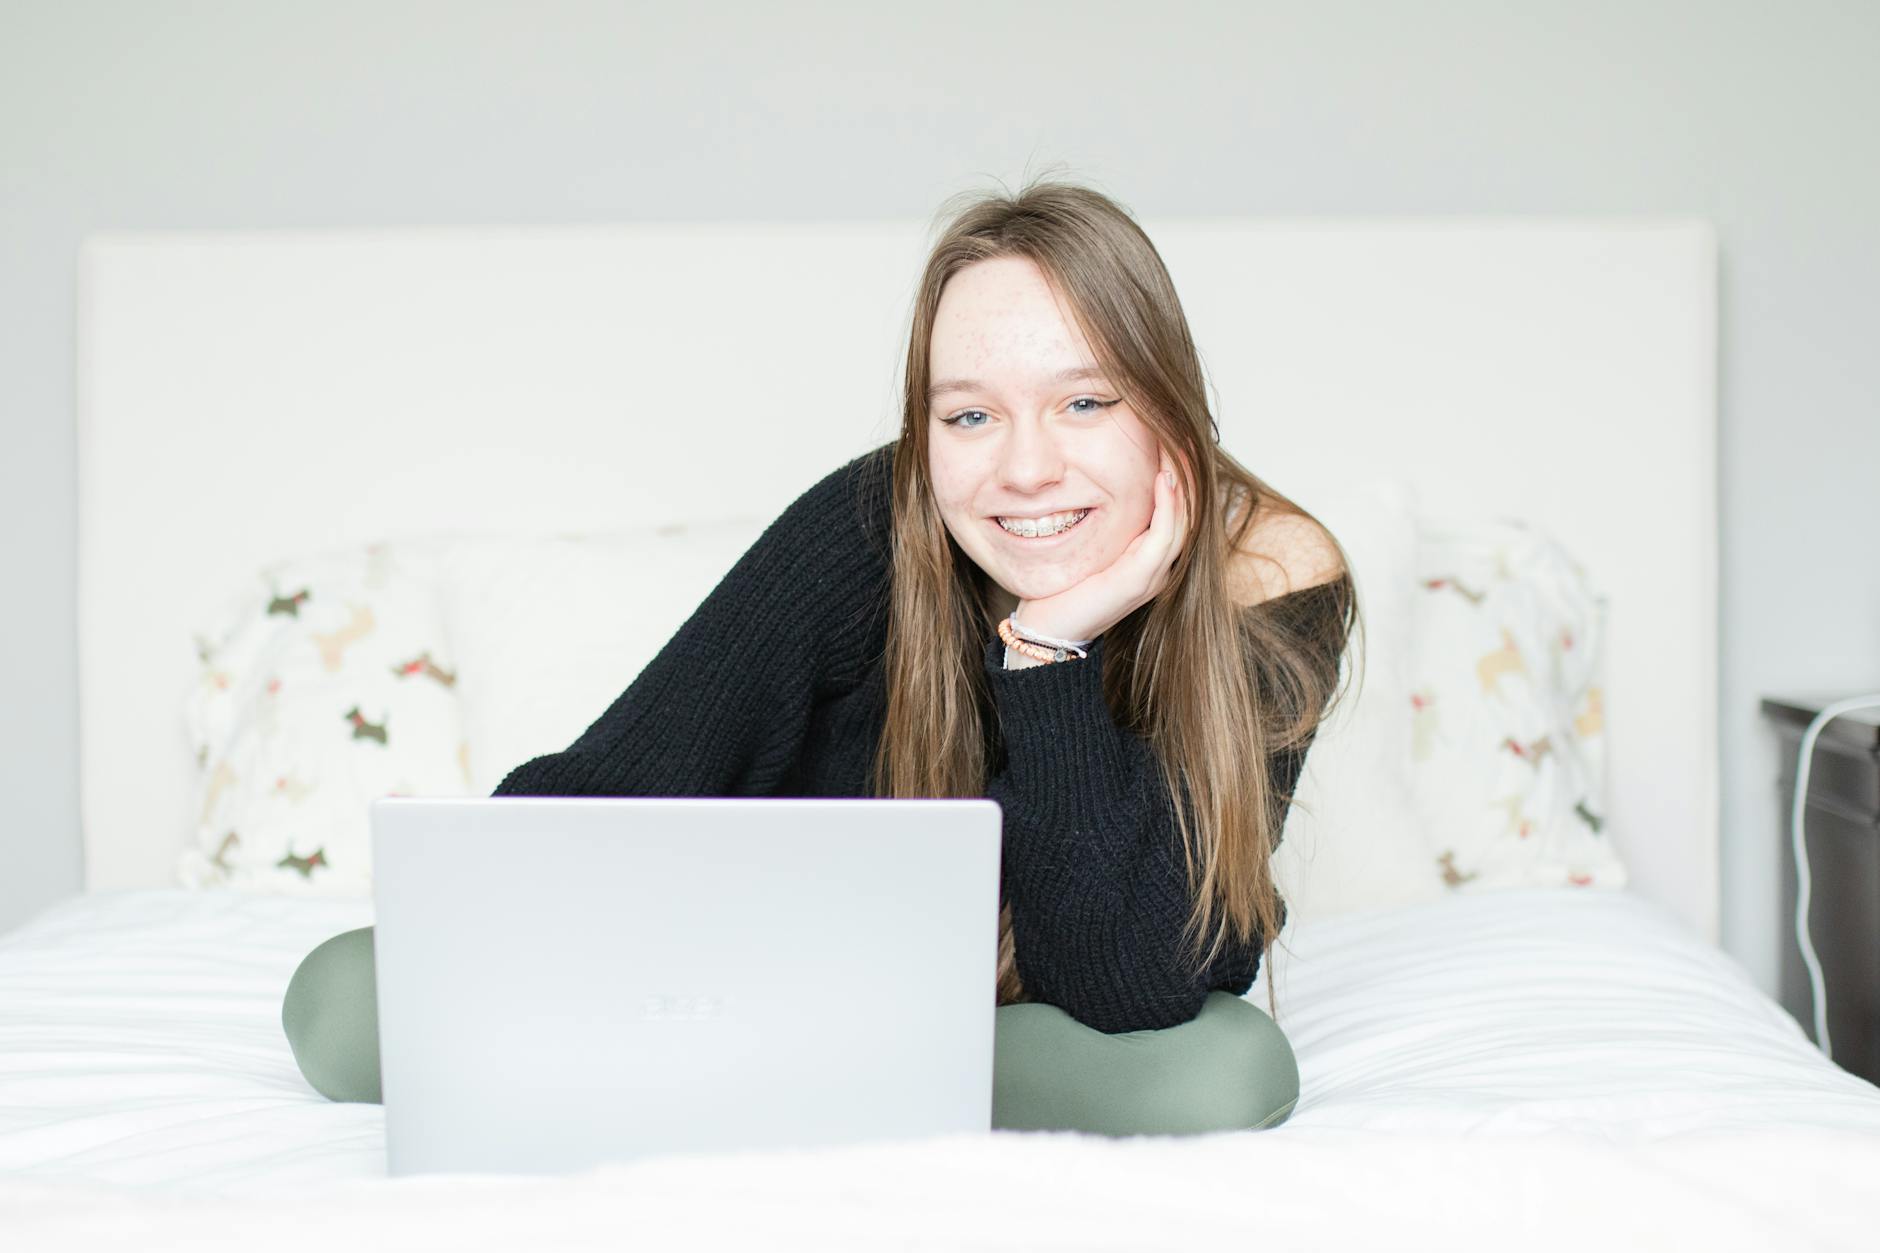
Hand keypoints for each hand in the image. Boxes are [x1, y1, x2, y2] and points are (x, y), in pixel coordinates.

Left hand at [1014, 447, 1188, 643]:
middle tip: (1183, 436)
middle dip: (1187, 472)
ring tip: (1177, 449)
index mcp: (1149, 556)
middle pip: (1188, 511)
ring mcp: (1153, 574)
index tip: (1173, 439)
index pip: (1177, 509)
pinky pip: (1164, 538)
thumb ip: (1101, 518)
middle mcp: (1159, 566)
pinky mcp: (1139, 581)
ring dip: (1183, 482)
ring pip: (1184, 521)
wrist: (1049, 628)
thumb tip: (1093, 481)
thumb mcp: (1088, 543)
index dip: (1179, 474)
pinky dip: (1168, 507)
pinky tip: (1163, 479)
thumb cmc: (1063, 586)